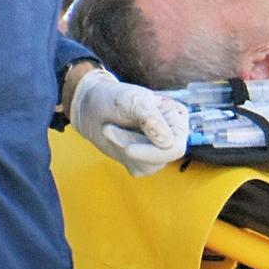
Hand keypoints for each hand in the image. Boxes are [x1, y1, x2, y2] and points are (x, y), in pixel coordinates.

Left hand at [69, 69, 187, 175]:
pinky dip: (121, 157)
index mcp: (177, 116)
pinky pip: (137, 170)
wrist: (92, 107)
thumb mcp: (131, 101)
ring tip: (110, 129)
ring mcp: (159, 150)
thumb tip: (168, 142)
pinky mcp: (144, 161)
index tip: (128, 148)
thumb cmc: (114, 98)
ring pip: (149, 166)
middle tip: (108, 129)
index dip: (153, 151)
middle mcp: (172, 134)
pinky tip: (115, 139)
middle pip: (162, 158)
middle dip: (133, 146)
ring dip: (123, 148)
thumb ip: (150, 118)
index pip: (176, 146)